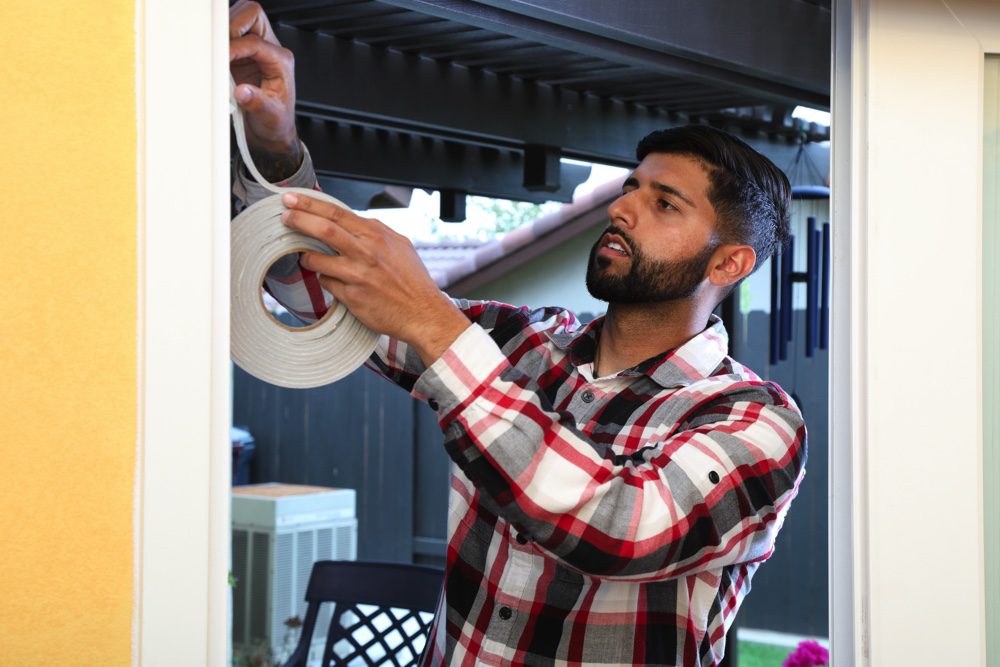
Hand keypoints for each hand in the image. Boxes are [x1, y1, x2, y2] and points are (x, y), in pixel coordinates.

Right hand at [229, 0, 301, 177]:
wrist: (272, 131)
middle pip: (251, 15)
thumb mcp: (271, 116)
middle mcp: (268, 49)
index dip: (235, 47)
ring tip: (214, 53)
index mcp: (281, 60)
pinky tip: (212, 58)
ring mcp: (252, 50)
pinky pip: (225, 36)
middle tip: (218, 47)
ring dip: (223, 33)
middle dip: (231, 26)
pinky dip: (216, 42)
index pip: (255, 41)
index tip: (221, 60)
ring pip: (237, 20)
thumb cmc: (276, 122)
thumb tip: (243, 92)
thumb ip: (258, 103)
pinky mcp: (237, 55)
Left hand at [280, 193, 470, 364]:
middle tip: (283, 216)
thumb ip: (374, 232)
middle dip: (298, 219)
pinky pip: (327, 284)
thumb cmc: (412, 280)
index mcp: (376, 235)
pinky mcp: (351, 296)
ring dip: (306, 258)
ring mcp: (357, 275)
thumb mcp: (399, 246)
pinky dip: (326, 280)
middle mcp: (366, 252)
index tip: (292, 199)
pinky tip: (336, 283)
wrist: (423, 312)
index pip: (336, 213)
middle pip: (323, 229)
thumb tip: (351, 222)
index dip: (310, 204)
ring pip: (317, 260)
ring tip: (306, 258)